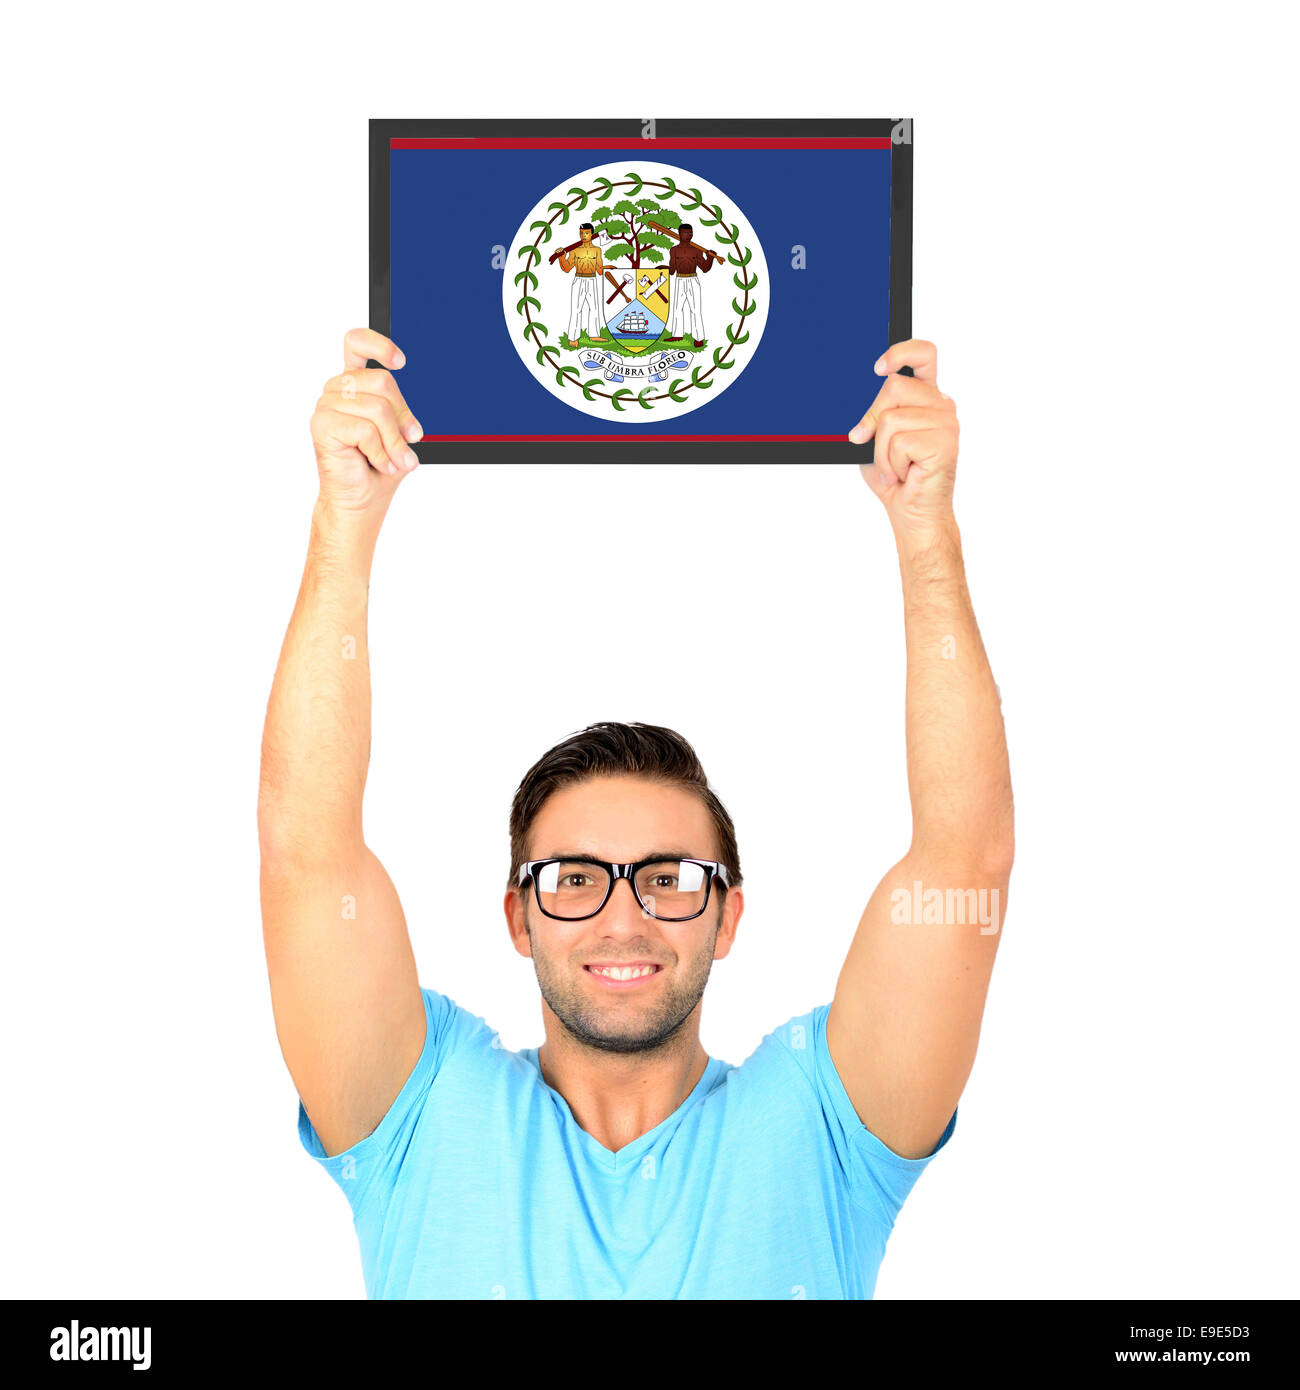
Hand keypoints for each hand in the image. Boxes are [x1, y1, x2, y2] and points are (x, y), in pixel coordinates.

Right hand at [310, 329, 421, 515]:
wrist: (360, 501)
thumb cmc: (378, 468)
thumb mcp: (400, 435)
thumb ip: (402, 416)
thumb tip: (412, 423)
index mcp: (354, 385)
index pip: (356, 342)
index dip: (379, 344)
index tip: (401, 362)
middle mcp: (337, 390)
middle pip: (382, 381)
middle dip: (403, 417)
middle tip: (409, 442)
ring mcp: (326, 406)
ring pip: (378, 408)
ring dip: (393, 442)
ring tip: (394, 459)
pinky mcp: (322, 425)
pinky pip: (366, 429)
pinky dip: (381, 452)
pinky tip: (380, 463)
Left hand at [848, 340, 958, 537]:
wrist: (913, 512)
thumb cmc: (896, 476)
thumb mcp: (875, 439)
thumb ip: (873, 416)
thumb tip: (857, 410)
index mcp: (927, 397)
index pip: (924, 354)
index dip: (901, 351)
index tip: (877, 368)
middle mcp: (941, 405)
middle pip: (894, 387)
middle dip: (871, 419)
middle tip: (869, 443)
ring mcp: (946, 423)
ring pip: (890, 419)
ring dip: (880, 451)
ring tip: (894, 466)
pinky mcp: (945, 442)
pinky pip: (899, 442)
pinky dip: (890, 464)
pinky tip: (904, 474)